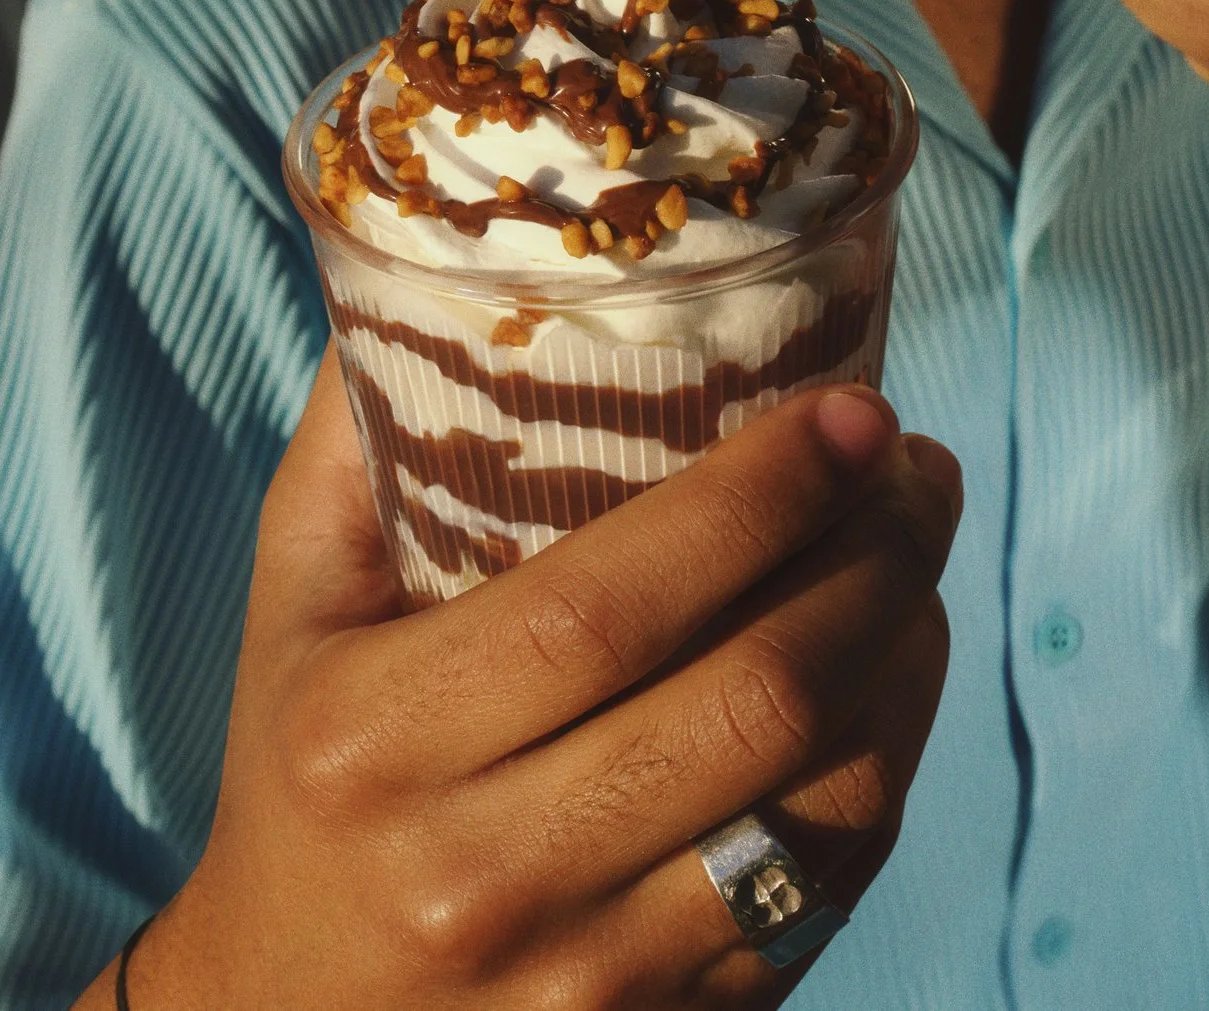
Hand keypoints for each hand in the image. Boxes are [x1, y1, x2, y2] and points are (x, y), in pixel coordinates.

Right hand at [105, 348, 962, 1009]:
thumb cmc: (304, 781)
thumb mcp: (291, 610)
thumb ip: (357, 442)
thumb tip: (450, 268)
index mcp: (379, 741)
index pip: (605, 606)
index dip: (755, 501)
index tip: (852, 410)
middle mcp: (480, 871)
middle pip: (747, 700)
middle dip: (871, 559)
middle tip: (916, 468)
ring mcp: (585, 973)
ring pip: (819, 800)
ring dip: (906, 654)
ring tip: (917, 552)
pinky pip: (829, 889)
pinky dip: (889, 761)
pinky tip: (893, 676)